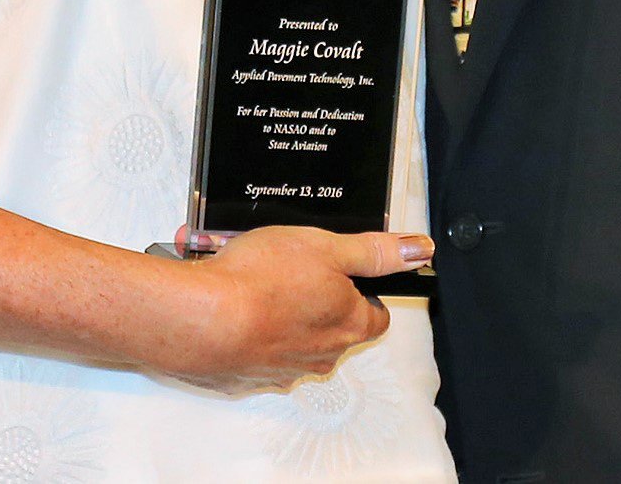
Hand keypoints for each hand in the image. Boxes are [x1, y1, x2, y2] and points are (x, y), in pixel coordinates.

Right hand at [155, 226, 429, 390]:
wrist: (202, 320)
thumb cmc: (261, 282)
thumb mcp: (324, 246)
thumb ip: (373, 250)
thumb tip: (418, 251)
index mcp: (349, 325)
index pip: (375, 312)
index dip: (361, 287)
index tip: (342, 268)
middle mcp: (321, 355)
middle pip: (330, 323)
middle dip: (310, 293)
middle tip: (284, 261)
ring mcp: (282, 369)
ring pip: (288, 334)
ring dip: (272, 306)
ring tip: (244, 267)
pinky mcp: (244, 374)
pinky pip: (251, 346)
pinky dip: (242, 323)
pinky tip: (224, 294)